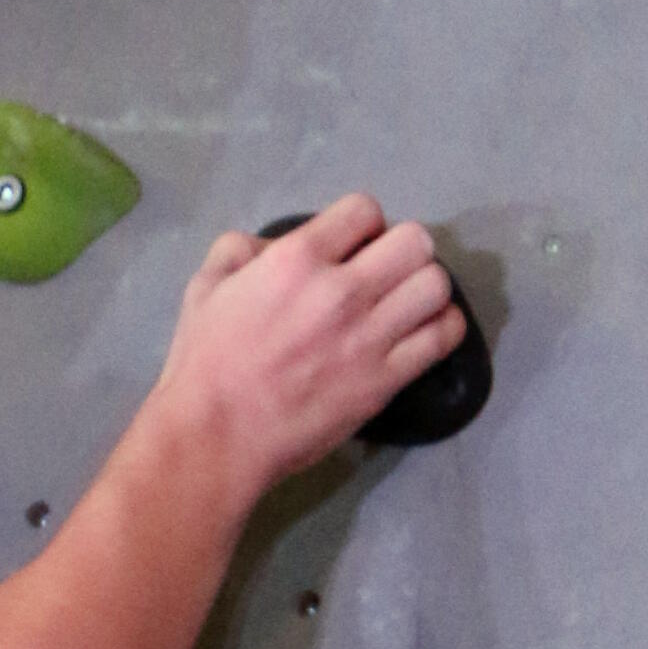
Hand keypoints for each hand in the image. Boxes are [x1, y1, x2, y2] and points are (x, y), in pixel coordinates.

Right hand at [153, 201, 464, 499]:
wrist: (216, 438)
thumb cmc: (204, 364)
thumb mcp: (205, 286)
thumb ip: (241, 250)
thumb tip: (276, 246)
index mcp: (297, 259)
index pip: (364, 210)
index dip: (362, 226)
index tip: (353, 249)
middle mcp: (342, 290)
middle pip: (415, 241)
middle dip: (403, 250)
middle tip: (386, 274)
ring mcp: (369, 337)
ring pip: (437, 285)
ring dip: (426, 288)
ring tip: (407, 304)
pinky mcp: (384, 380)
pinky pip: (442, 338)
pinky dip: (443, 328)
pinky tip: (425, 331)